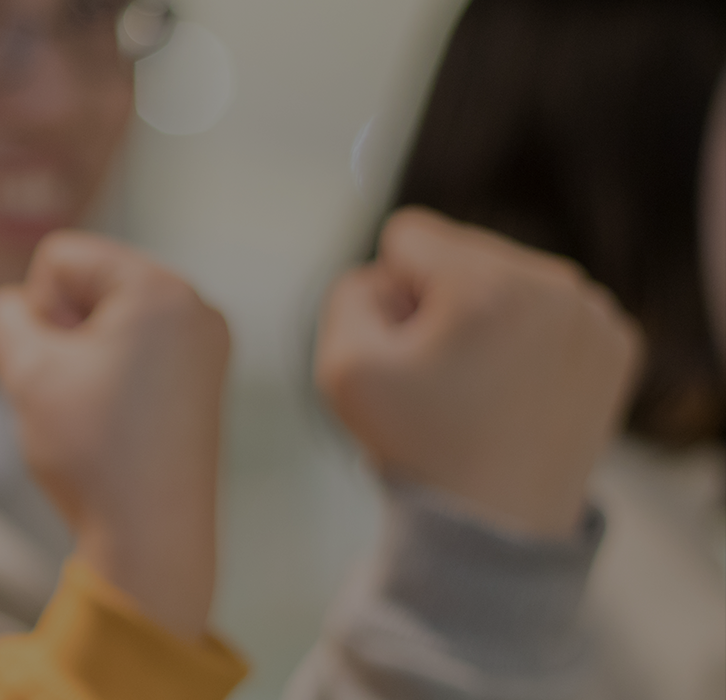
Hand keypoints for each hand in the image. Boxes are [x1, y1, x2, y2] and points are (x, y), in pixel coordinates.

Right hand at [0, 234, 228, 640]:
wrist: (151, 537)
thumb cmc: (94, 452)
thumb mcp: (25, 370)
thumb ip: (1, 314)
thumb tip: (13, 307)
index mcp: (161, 289)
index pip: (61, 256)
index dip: (37, 309)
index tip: (58, 367)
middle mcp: (196, 306)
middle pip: (89, 282)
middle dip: (63, 330)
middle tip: (72, 391)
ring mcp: (206, 344)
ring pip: (108, 319)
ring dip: (81, 355)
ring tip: (89, 409)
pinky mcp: (202, 379)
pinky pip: (135, 348)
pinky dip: (109, 375)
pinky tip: (108, 420)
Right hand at [316, 207, 641, 538]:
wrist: (498, 524)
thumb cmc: (418, 447)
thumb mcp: (341, 369)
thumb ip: (349, 292)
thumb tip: (392, 274)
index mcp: (485, 284)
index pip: (408, 235)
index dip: (390, 293)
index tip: (408, 351)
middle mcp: (553, 284)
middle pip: (463, 250)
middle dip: (439, 300)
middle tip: (444, 376)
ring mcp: (595, 313)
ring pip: (509, 277)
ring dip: (484, 316)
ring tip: (480, 385)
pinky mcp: (618, 341)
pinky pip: (551, 309)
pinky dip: (528, 339)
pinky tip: (518, 389)